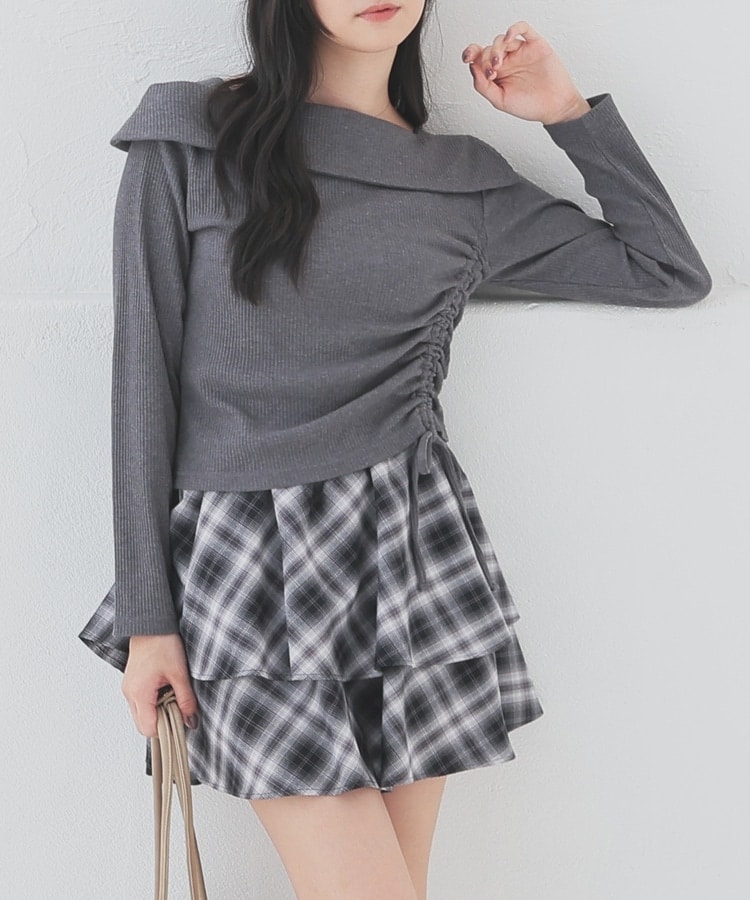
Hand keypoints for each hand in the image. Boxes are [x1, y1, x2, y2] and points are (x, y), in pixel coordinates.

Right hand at [122, 633, 199, 737]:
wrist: (151, 624)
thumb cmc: (162, 642)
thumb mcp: (179, 673)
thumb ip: (186, 699)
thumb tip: (191, 720)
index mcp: (138, 692)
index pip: (148, 728)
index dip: (167, 729)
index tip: (182, 721)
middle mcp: (129, 693)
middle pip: (143, 725)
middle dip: (162, 722)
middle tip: (179, 708)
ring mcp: (128, 689)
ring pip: (141, 715)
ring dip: (157, 712)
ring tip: (172, 695)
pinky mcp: (132, 683)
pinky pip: (140, 703)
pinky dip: (153, 703)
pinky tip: (165, 689)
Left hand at [461, 21, 590, 124]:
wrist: (554, 107)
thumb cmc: (530, 106)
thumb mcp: (500, 100)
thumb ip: (483, 86)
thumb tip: (472, 68)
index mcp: (498, 73)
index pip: (480, 58)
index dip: (471, 54)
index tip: (467, 58)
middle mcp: (508, 61)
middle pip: (489, 48)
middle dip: (486, 58)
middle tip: (492, 72)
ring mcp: (521, 52)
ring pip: (503, 39)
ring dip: (496, 48)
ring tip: (499, 63)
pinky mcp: (535, 45)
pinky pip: (523, 29)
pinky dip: (514, 29)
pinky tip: (508, 39)